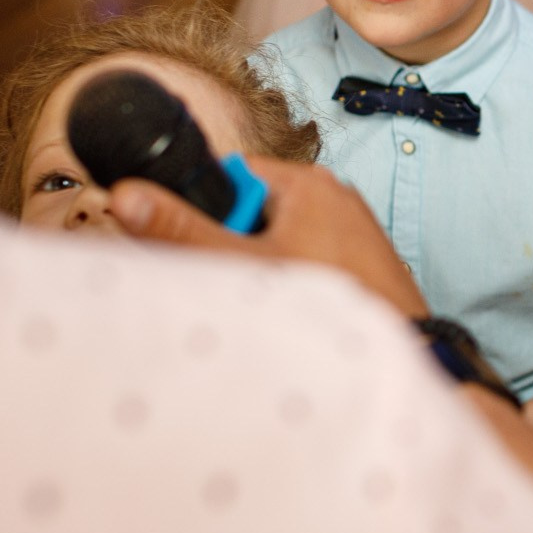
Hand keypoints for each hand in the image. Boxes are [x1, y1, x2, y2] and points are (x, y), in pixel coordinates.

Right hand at [111, 159, 428, 316]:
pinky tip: (297, 317)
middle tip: (240, 286)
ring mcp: (354, 231)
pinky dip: (296, 287)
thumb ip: (182, 231)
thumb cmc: (329, 304)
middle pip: (253, 212)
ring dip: (265, 272)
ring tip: (271, 306)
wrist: (405, 356)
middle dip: (236, 249)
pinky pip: (311, 264)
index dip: (206, 212)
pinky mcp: (364, 264)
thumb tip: (127, 194)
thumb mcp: (243, 266)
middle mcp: (334, 196)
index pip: (229, 176)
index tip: (202, 249)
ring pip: (281, 244)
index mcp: (304, 182)